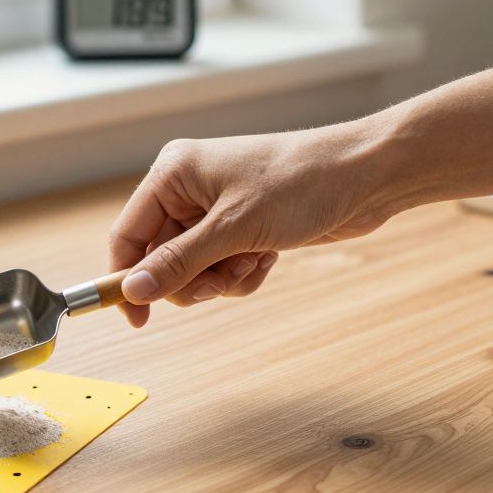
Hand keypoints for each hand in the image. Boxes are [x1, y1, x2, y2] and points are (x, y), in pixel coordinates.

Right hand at [108, 122, 395, 326]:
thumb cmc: (301, 183)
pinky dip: (242, 273)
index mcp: (173, 174)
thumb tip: (133, 291)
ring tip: (253, 260)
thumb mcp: (233, 229)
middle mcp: (188, 190)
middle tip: (221, 280)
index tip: (136, 318)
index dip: (126, 277)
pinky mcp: (241, 227)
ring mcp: (215, 210)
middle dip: (192, 278)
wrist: (366, 176)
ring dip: (222, 278)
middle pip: (160, 258)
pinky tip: (268, 257)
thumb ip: (178, 262)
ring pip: (193, 269)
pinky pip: (221, 268)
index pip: (128, 234)